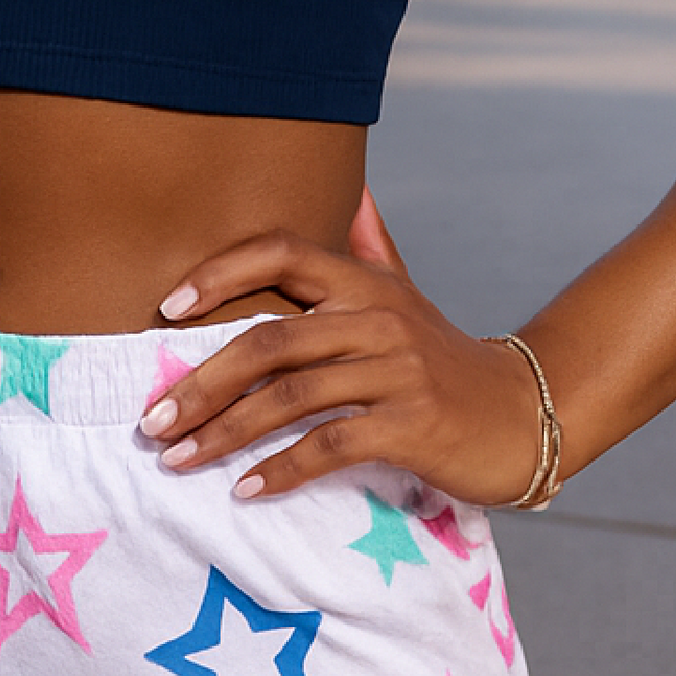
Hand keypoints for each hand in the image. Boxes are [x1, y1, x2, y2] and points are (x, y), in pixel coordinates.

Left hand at [140, 187, 549, 507]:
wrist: (523, 415)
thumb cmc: (444, 357)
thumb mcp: (406, 292)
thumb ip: (369, 244)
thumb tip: (352, 184)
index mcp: (365, 281)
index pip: (281, 253)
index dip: (219, 274)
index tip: (166, 309)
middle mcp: (378, 317)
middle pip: (269, 340)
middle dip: (200, 383)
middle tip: (152, 421)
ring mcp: (397, 370)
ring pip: (290, 397)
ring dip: (225, 434)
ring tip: (178, 460)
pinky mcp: (411, 424)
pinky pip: (329, 446)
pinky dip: (281, 471)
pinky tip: (246, 491)